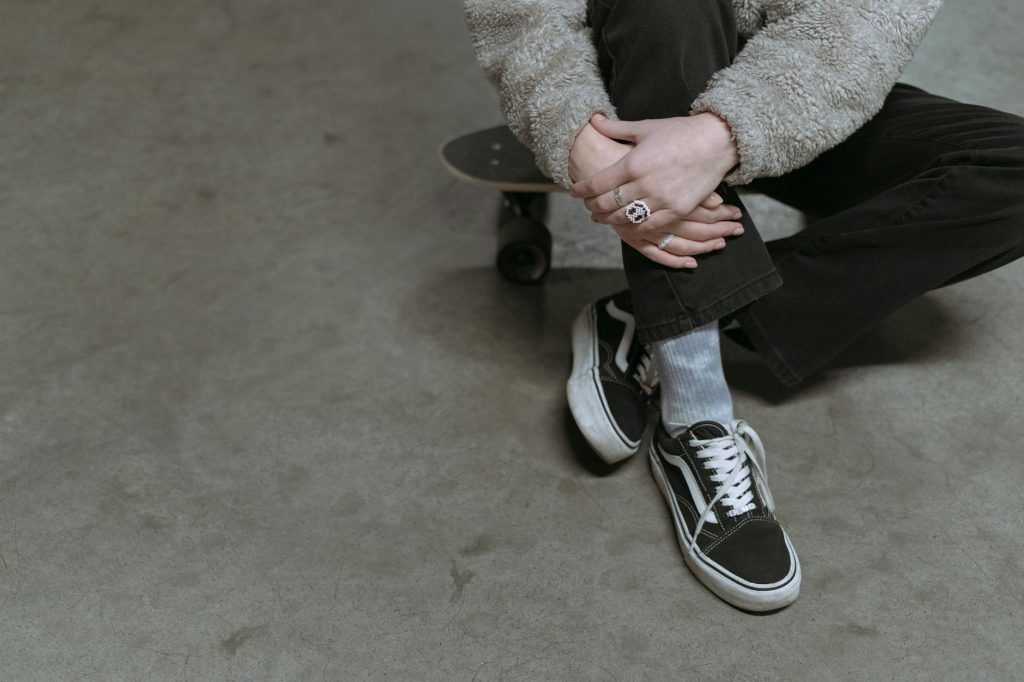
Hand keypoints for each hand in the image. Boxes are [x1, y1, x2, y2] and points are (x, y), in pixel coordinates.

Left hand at [568, 116, 743, 267]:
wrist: (717, 142)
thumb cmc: (681, 132)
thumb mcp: (646, 127)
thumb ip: (616, 128)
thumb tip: (593, 119)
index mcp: (633, 163)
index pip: (598, 183)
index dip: (582, 190)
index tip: (574, 191)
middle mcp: (644, 185)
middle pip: (608, 205)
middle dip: (594, 207)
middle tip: (588, 208)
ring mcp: (661, 200)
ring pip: (626, 219)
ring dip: (611, 221)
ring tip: (603, 219)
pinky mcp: (677, 210)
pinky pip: (650, 226)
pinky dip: (635, 229)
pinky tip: (628, 227)